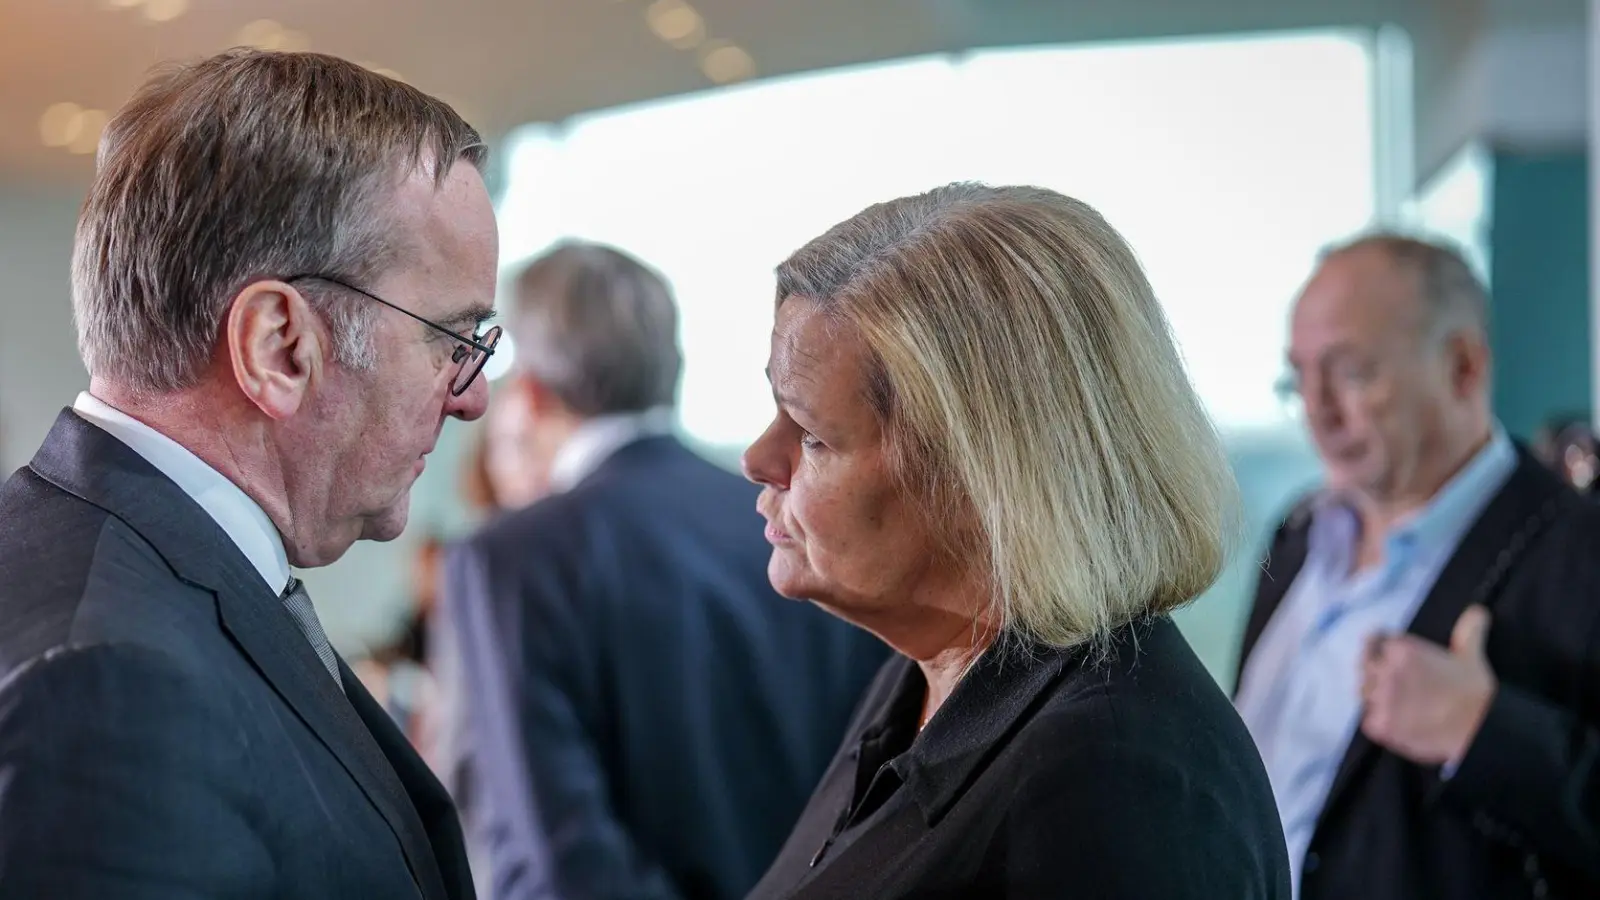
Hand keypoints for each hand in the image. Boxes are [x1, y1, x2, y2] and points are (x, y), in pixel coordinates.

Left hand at [1359, 605, 1497, 765]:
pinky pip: (1368, 719)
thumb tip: (1477, 612)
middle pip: (1365, 666)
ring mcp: (1380, 698)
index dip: (1379, 647)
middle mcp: (1385, 670)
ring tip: (1396, 704)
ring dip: (1375, 696)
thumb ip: (1468, 629)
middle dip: (1375, 672)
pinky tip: (1397, 723)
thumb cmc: (1473, 692)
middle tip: (1393, 684)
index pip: (1374, 640)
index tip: (1384, 654)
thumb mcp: (1471, 655)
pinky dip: (1379, 721)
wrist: (1477, 729)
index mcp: (1401, 649)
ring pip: (1364, 692)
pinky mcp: (1379, 724)